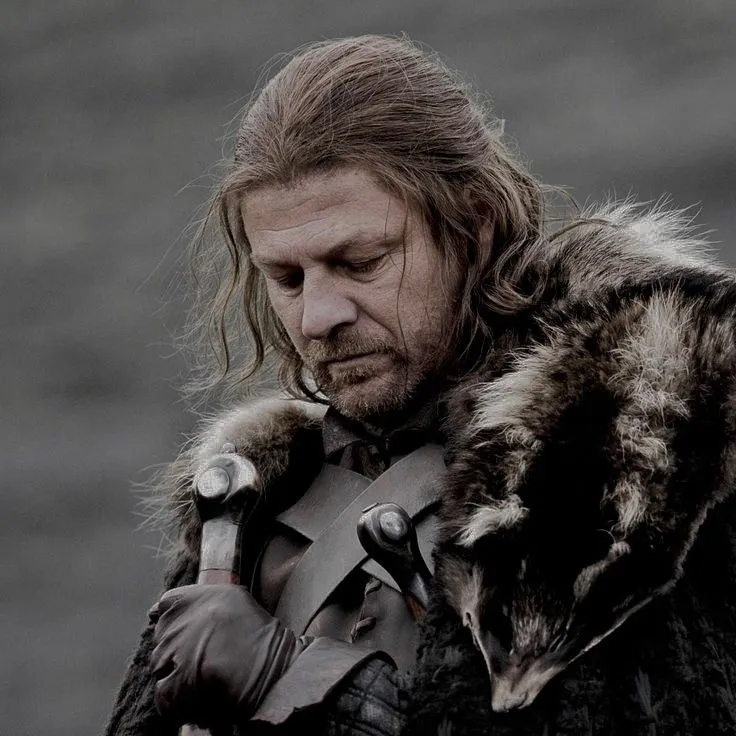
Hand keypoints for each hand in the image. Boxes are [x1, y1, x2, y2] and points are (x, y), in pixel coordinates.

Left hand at [150, 584, 308, 724]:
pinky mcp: (173, 683)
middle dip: (175, 647)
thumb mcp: (232, 599)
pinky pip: (163, 692)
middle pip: (160, 636)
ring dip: (175, 671)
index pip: (165, 605)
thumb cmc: (258, 634)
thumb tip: (159, 610)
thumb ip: (198, 601)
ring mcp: (172, 652)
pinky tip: (197, 692)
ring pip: (159, 664)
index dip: (174, 619)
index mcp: (191, 598)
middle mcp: (178, 621)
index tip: (184, 630)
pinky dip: (176, 697)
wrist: (271, 668)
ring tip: (202, 674)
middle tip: (201, 655)